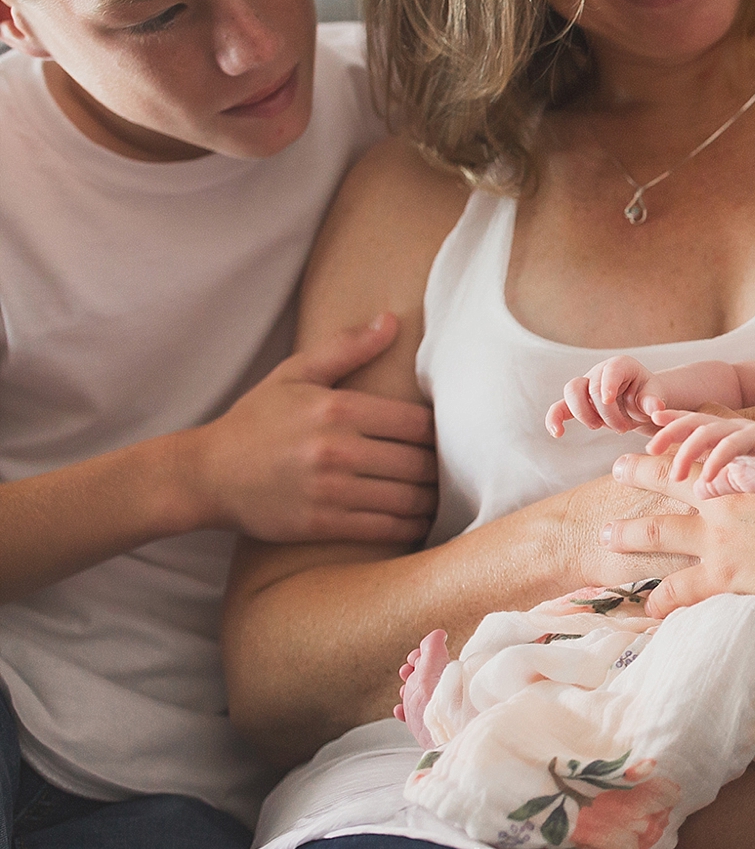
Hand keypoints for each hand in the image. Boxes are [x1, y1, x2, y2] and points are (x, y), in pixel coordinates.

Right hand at [191, 313, 436, 543]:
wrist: (206, 475)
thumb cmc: (256, 421)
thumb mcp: (295, 374)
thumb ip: (346, 347)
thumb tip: (392, 321)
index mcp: (337, 409)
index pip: (417, 423)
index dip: (441, 433)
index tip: (449, 438)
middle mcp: (337, 449)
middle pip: (419, 463)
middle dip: (442, 469)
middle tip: (453, 471)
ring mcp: (330, 490)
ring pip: (407, 498)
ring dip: (432, 501)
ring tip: (442, 497)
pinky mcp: (321, 524)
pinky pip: (384, 528)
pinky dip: (410, 527)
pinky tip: (420, 522)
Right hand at [547, 355, 658, 436]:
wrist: (638, 405)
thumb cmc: (647, 396)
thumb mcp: (655, 397)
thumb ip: (653, 401)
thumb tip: (655, 409)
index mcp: (621, 366)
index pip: (611, 369)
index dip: (607, 384)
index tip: (608, 400)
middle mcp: (600, 372)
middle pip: (591, 386)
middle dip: (605, 412)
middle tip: (622, 429)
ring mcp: (586, 386)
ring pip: (571, 392)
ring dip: (584, 414)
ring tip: (599, 427)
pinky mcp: (575, 403)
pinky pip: (559, 407)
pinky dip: (555, 418)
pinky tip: (557, 433)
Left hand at [645, 412, 754, 496]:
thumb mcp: (738, 481)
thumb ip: (717, 483)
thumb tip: (697, 492)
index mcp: (722, 436)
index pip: (691, 425)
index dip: (669, 424)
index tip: (645, 433)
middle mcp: (731, 429)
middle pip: (693, 421)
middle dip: (669, 432)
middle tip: (648, 449)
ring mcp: (746, 433)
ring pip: (709, 431)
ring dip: (688, 450)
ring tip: (676, 474)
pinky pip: (734, 445)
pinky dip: (717, 460)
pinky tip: (706, 478)